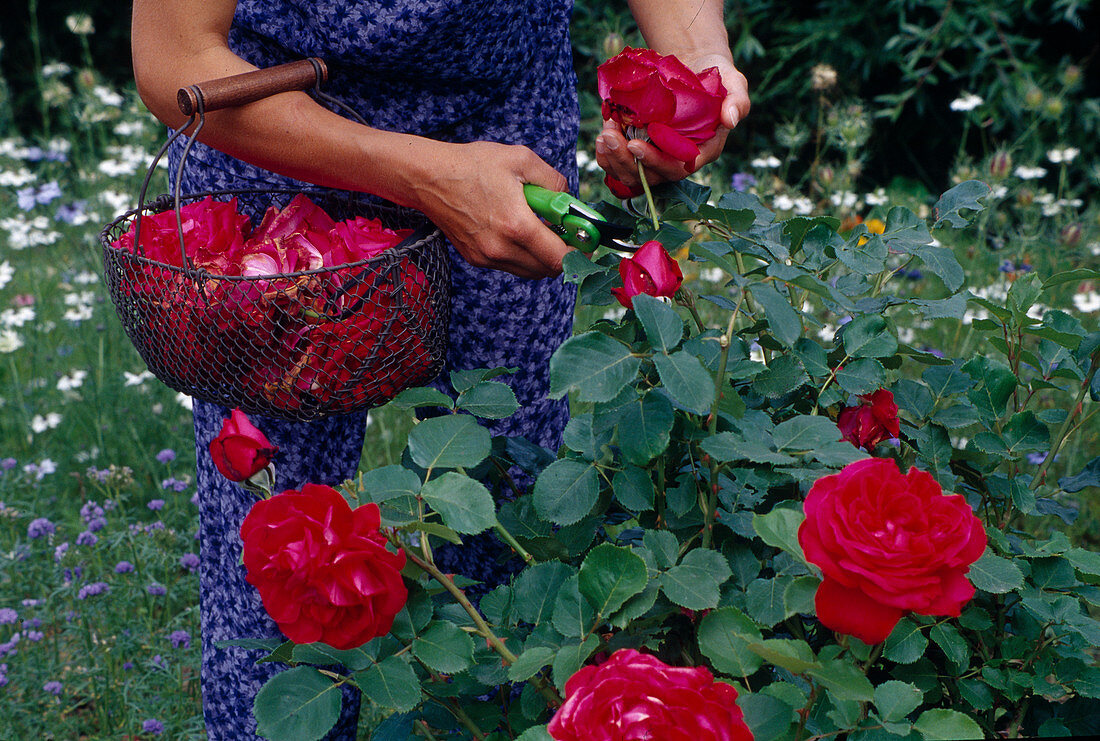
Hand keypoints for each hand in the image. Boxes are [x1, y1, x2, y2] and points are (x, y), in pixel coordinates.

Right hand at [405, 141, 572, 279]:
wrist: (428, 178)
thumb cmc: (472, 165)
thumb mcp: (520, 159)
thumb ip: (552, 180)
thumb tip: (568, 196)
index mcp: (516, 225)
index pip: (559, 258)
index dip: (577, 253)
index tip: (583, 242)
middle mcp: (501, 248)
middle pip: (547, 270)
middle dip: (561, 255)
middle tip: (563, 233)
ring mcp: (487, 257)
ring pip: (529, 272)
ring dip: (541, 257)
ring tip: (538, 230)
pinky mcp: (476, 259)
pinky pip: (510, 266)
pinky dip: (521, 256)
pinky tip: (516, 232)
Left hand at [595, 54, 749, 191]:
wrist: (695, 68)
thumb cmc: (717, 78)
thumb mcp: (733, 83)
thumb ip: (738, 100)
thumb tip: (731, 119)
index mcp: (703, 150)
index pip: (679, 167)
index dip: (656, 161)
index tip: (635, 145)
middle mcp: (680, 159)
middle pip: (652, 176)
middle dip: (628, 162)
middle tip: (610, 137)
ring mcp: (659, 157)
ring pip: (634, 174)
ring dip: (615, 160)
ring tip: (604, 135)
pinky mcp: (643, 150)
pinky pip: (623, 164)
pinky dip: (609, 157)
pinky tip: (601, 138)